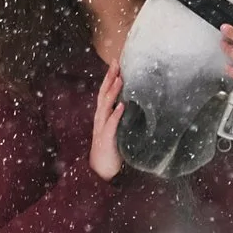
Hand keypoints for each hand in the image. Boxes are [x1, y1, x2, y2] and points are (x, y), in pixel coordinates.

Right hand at [89, 63, 124, 178]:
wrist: (100, 170)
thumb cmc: (111, 148)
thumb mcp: (116, 129)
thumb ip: (121, 116)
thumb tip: (132, 103)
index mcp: (103, 115)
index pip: (105, 92)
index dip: (110, 77)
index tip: (117, 62)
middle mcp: (100, 118)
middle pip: (103, 94)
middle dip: (109, 78)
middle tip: (116, 63)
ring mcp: (102, 128)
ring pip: (105, 106)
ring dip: (112, 92)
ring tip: (120, 79)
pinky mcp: (106, 138)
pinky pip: (111, 124)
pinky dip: (116, 114)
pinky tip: (122, 106)